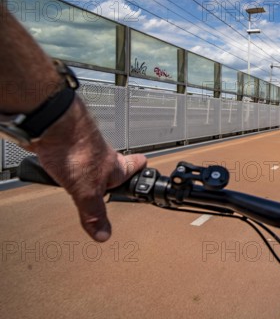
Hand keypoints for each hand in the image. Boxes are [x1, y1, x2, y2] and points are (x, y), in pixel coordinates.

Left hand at [28, 97, 146, 241]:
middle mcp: (104, 155)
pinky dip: (65, 161)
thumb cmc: (76, 151)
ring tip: (79, 179)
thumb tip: (104, 234)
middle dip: (112, 172)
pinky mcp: (66, 142)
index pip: (138, 165)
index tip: (146, 176)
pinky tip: (55, 167)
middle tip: (111, 182)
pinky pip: (69, 153)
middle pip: (115, 162)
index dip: (142, 170)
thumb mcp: (86, 192)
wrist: (53, 126)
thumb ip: (94, 214)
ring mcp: (85, 147)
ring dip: (88, 166)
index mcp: (116, 167)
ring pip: (92, 157)